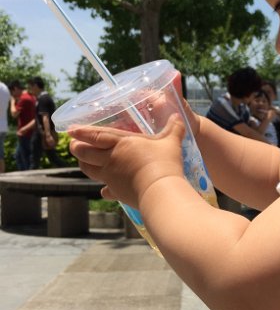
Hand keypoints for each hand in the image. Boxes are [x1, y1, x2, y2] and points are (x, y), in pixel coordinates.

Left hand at [69, 115, 185, 207]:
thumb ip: (174, 129)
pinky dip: (104, 189)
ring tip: (83, 162)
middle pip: (85, 154)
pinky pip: (106, 190)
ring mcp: (112, 177)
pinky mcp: (117, 192)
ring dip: (84, 165)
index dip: (82, 132)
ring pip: (89, 170)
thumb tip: (179, 116)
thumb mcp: (171, 142)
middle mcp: (111, 160)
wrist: (160, 191)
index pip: (95, 136)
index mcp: (121, 143)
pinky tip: (105, 190)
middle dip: (76, 148)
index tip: (70, 130)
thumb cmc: (164, 162)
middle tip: (73, 145)